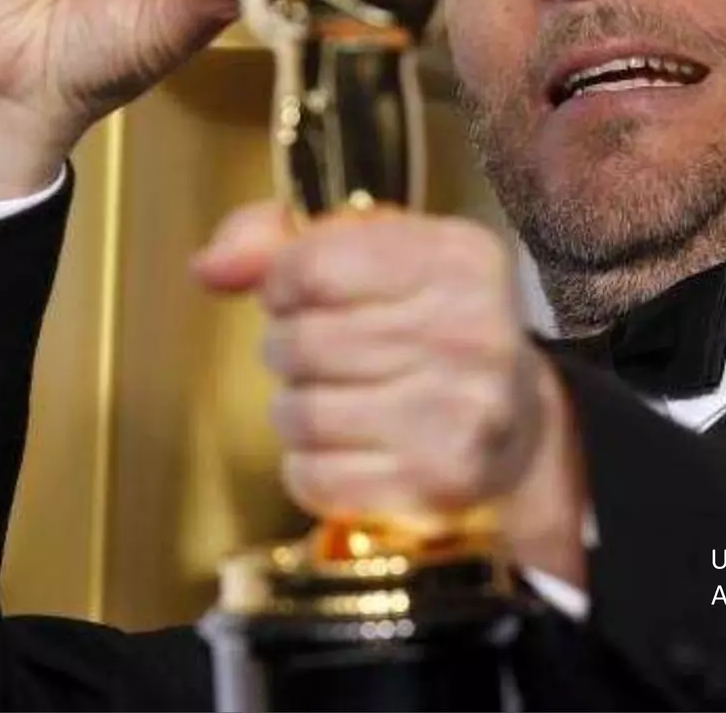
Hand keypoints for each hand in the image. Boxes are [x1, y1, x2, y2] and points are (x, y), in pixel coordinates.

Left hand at [193, 203, 589, 584]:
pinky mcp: (436, 485)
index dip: (284, 282)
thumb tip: (209, 268)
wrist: (516, 431)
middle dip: (290, 348)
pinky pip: (314, 476)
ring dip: (296, 409)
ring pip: (301, 412)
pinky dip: (309, 467)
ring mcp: (460, 415)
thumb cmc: (426, 327)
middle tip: (324, 354)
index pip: (313, 265)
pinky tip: (346, 449)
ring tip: (334, 400)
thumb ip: (281, 241)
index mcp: (459, 258)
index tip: (302, 293)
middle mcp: (473, 332)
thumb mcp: (377, 254)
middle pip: (302, 341)